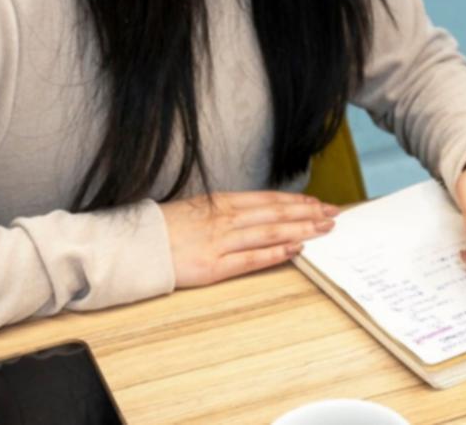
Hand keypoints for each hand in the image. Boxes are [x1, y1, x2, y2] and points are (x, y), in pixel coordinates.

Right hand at [160, 191, 338, 287]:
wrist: (131, 246)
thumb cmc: (162, 229)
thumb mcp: (196, 209)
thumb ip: (223, 210)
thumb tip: (251, 212)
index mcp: (221, 203)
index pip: (269, 199)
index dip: (297, 201)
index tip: (318, 203)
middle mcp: (225, 218)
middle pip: (276, 213)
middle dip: (308, 213)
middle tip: (334, 215)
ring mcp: (220, 242)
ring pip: (270, 232)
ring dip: (300, 229)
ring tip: (324, 229)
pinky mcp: (213, 266)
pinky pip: (251, 259)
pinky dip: (276, 253)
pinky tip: (296, 249)